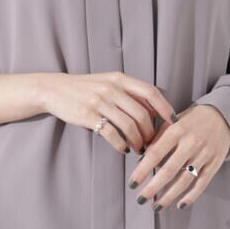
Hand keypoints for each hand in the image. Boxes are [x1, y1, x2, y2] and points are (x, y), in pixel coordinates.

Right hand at [43, 71, 176, 153]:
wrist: (55, 90)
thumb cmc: (85, 88)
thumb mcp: (108, 82)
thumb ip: (129, 93)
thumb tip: (154, 109)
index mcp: (120, 79)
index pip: (150, 92)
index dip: (165, 107)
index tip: (174, 121)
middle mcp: (112, 88)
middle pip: (141, 114)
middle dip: (150, 132)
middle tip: (151, 143)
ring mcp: (99, 101)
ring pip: (128, 126)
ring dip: (137, 141)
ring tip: (138, 149)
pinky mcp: (88, 115)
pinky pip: (111, 133)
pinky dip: (120, 144)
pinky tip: (123, 148)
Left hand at [129, 103, 229, 210]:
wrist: (222, 116)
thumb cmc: (191, 121)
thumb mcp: (172, 122)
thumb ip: (157, 139)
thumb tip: (141, 160)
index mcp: (177, 130)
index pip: (155, 154)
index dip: (142, 170)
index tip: (133, 183)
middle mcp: (191, 143)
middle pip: (169, 170)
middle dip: (153, 187)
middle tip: (141, 199)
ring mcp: (204, 154)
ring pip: (185, 180)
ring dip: (169, 196)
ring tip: (156, 206)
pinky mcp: (215, 163)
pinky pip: (202, 183)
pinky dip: (191, 196)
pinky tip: (180, 205)